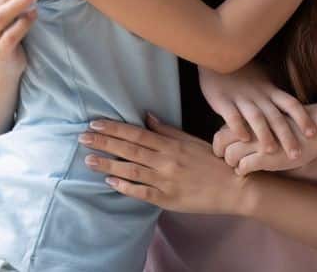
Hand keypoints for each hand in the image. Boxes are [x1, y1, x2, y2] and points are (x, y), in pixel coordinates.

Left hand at [81, 114, 250, 215]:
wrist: (233, 187)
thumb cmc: (212, 161)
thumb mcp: (191, 140)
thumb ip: (167, 130)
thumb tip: (147, 116)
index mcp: (171, 144)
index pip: (137, 134)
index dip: (114, 129)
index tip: (96, 124)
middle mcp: (166, 161)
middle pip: (129, 149)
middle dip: (104, 143)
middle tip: (83, 137)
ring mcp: (165, 180)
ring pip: (131, 170)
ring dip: (108, 164)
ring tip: (88, 160)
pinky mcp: (167, 199)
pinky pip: (142, 192)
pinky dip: (126, 187)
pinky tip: (110, 182)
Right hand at [199, 64, 316, 159]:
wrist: (217, 55)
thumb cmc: (242, 71)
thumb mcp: (263, 78)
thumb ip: (274, 93)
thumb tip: (292, 109)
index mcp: (270, 90)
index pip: (291, 104)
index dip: (303, 118)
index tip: (313, 134)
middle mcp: (258, 95)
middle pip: (276, 116)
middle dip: (287, 136)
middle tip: (297, 155)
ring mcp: (241, 98)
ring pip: (256, 117)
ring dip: (264, 134)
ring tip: (271, 151)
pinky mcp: (222, 100)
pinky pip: (231, 115)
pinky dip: (238, 127)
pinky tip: (243, 139)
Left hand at [215, 119, 316, 174]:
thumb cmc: (295, 124)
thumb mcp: (273, 118)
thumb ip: (257, 124)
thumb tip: (243, 135)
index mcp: (251, 116)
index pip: (222, 129)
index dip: (220, 141)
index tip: (224, 148)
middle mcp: (251, 127)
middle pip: (220, 140)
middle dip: (220, 152)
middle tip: (226, 158)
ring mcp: (258, 141)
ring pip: (230, 154)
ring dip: (231, 162)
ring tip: (237, 166)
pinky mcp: (267, 156)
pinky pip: (244, 166)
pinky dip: (242, 170)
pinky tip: (246, 171)